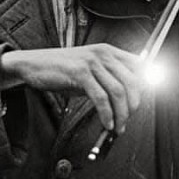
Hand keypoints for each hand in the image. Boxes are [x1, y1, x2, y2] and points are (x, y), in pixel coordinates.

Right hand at [1, 45, 146, 135]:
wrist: (33, 65)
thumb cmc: (62, 70)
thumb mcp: (91, 71)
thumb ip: (109, 80)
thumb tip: (129, 100)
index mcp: (109, 51)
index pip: (140, 66)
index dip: (145, 87)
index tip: (141, 105)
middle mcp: (103, 54)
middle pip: (132, 82)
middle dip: (133, 106)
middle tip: (127, 120)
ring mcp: (92, 62)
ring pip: (118, 92)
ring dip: (121, 114)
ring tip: (117, 127)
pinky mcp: (80, 73)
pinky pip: (100, 98)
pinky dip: (106, 114)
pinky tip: (107, 123)